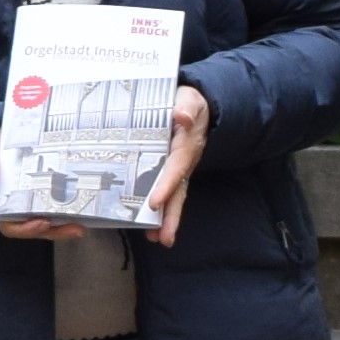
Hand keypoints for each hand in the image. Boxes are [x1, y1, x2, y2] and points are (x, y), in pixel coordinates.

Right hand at [0, 117, 72, 239]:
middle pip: (37, 227)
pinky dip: (70, 209)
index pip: (11, 226)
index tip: (42, 222)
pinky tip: (85, 206)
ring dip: (66, 226)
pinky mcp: (45, 192)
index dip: (27, 229)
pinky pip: (57, 206)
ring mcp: (33, 202)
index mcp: (1, 203)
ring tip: (83, 224)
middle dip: (56, 231)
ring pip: (50, 222)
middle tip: (75, 228)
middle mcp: (18, 207)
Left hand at [140, 83, 213, 245]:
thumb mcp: (189, 99)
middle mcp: (183, 162)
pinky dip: (159, 211)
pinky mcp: (169, 172)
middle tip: (164, 238)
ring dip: (166, 220)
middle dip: (172, 216)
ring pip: (173, 197)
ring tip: (157, 239)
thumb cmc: (187, 102)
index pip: (175, 168)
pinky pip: (165, 192)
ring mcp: (177, 169)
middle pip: (178, 192)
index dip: (166, 185)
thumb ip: (186, 107)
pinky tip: (149, 227)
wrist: (190, 104)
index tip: (155, 202)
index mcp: (185, 146)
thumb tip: (181, 116)